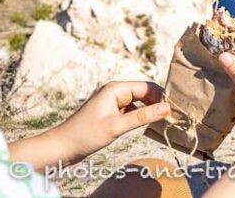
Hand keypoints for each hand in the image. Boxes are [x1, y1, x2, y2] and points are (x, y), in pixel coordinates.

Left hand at [10, 81, 169, 170]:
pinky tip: (145, 124)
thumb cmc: (85, 135)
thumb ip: (142, 117)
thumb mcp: (116, 127)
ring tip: (162, 120)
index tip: (174, 110)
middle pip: (144, 92)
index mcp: (116, 88)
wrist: (60, 147)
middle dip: (158, 102)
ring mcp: (112, 101)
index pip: (147, 87)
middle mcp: (115, 91)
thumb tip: (167, 108)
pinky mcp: (110, 111)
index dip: (162, 97)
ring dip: (150, 109)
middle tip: (171, 116)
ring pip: (139, 101)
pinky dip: (140, 115)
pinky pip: (132, 109)